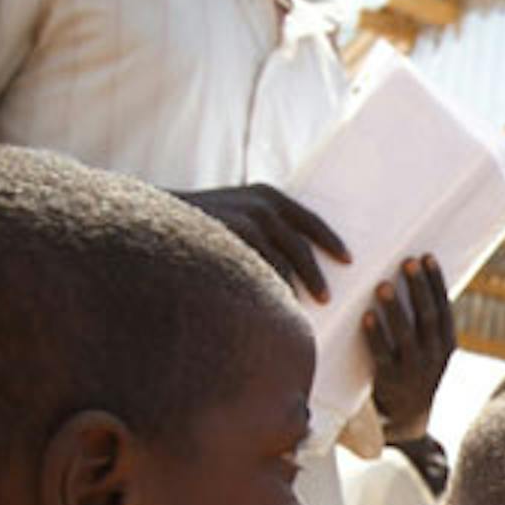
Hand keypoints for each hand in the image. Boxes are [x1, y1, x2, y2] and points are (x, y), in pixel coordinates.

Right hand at [175, 185, 348, 301]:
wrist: (155, 221)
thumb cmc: (199, 227)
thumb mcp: (234, 214)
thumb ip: (261, 227)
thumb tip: (292, 258)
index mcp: (267, 195)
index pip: (309, 219)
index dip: (330, 240)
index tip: (349, 259)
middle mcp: (263, 204)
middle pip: (301, 245)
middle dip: (316, 273)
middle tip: (328, 297)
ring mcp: (249, 220)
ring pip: (284, 261)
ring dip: (297, 287)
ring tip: (305, 309)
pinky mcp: (237, 237)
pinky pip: (264, 270)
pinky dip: (274, 290)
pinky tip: (277, 307)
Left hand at [366, 254, 455, 442]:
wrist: (408, 419)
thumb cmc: (414, 372)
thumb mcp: (430, 350)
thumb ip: (425, 323)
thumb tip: (413, 279)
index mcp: (447, 345)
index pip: (444, 307)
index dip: (436, 281)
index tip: (425, 256)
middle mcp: (435, 357)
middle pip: (427, 316)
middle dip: (417, 288)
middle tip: (406, 262)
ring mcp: (414, 371)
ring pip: (407, 335)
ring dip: (394, 308)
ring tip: (382, 285)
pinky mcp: (391, 382)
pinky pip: (383, 356)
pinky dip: (375, 335)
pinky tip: (366, 316)